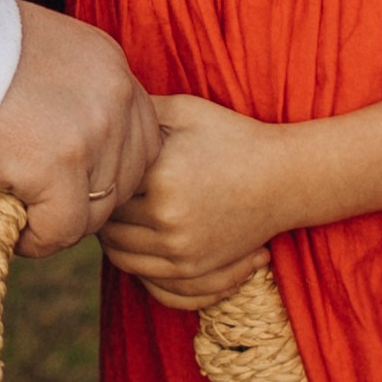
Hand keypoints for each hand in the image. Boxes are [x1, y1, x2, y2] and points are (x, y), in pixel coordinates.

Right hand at [0, 1, 159, 257]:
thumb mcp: (41, 52)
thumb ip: (71, 91)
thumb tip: (68, 140)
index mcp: (111, 64)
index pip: (142, 137)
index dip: (108, 170)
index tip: (71, 182)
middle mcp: (115, 95)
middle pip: (127, 177)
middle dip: (88, 200)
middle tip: (45, 206)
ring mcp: (92, 131)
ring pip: (98, 211)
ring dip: (61, 223)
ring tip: (23, 218)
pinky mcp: (58, 166)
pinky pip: (63, 229)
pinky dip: (37, 240)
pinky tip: (13, 230)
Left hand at [98, 93, 288, 310]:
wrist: (284, 178)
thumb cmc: (233, 137)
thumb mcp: (186, 110)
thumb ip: (140, 110)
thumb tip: (98, 106)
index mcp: (160, 176)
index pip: (104, 184)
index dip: (96, 175)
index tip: (96, 165)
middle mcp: (167, 218)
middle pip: (106, 221)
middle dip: (100, 206)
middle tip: (100, 191)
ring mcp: (180, 249)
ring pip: (117, 252)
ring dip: (110, 236)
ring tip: (115, 214)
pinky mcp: (191, 267)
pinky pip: (141, 274)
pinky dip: (128, 258)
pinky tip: (132, 237)